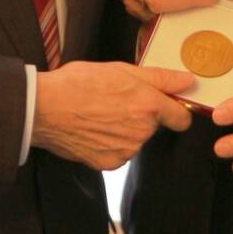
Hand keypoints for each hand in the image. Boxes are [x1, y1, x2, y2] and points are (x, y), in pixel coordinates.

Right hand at [30, 59, 193, 169]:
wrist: (44, 109)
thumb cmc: (79, 84)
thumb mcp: (122, 69)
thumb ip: (160, 78)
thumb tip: (188, 81)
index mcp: (149, 106)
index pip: (181, 118)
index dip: (175, 111)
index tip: (167, 106)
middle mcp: (141, 131)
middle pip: (154, 126)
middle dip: (142, 115)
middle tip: (117, 101)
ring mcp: (125, 150)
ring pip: (135, 140)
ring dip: (125, 130)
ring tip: (101, 114)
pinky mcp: (109, 164)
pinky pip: (118, 153)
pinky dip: (110, 144)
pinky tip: (94, 130)